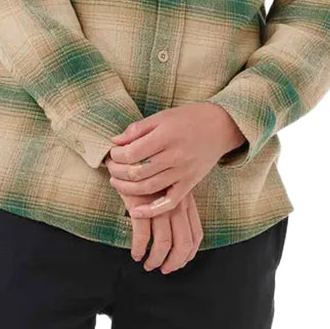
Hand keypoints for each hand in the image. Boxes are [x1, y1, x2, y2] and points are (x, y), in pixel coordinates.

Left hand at [105, 103, 245, 221]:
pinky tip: (135, 211)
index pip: (132, 153)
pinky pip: (169, 202)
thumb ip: (137, 129)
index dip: (116, 156)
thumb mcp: (162, 117)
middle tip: (110, 168)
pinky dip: (151, 210)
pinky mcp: (190, 183)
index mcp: (166, 136)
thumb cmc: (188, 119)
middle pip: (137, 171)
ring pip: (149, 188)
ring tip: (116, 182)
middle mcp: (175, 156)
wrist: (219, 126)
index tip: (112, 154)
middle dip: (117, 172)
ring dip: (127, 188)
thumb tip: (115, 141)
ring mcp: (183, 172)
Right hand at [111, 175, 202, 272]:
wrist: (130, 156)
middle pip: (183, 243)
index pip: (196, 235)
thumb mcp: (169, 188)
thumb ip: (176, 207)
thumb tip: (176, 237)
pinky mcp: (140, 205)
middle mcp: (176, 204)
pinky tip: (135, 254)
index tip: (179, 262)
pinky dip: (139, 249)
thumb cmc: (149, 174)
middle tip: (164, 270)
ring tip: (148, 265)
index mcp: (186, 202)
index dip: (189, 254)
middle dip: (174, 262)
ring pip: (163, 243)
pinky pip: (142, 236)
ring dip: (156, 259)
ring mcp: (159, 205)